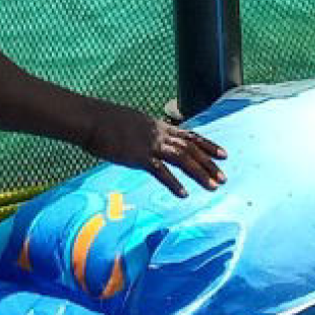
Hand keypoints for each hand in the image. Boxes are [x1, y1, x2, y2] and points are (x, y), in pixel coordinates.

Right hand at [81, 103, 225, 196]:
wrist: (91, 119)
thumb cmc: (105, 121)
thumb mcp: (131, 122)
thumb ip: (145, 132)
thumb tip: (148, 140)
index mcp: (158, 125)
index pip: (190, 135)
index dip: (208, 145)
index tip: (224, 155)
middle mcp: (159, 134)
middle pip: (191, 149)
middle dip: (209, 164)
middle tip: (224, 178)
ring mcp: (150, 144)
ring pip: (182, 159)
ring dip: (200, 173)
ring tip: (213, 186)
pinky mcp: (138, 156)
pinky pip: (161, 171)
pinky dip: (174, 183)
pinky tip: (184, 194)